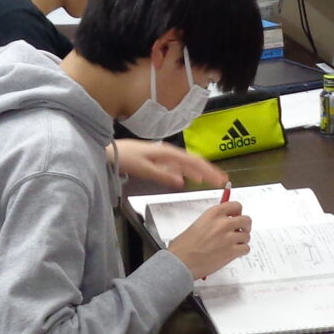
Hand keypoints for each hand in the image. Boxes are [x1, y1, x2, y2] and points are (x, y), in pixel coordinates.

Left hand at [114, 138, 228, 188]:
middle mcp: (169, 152)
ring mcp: (165, 156)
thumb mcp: (144, 168)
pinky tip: (189, 178)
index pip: (194, 162)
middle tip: (222, 179)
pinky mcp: (160, 159)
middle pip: (194, 161)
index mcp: (168, 153)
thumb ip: (163, 175)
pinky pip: (178, 165)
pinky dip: (187, 172)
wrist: (111, 151)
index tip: (220, 178)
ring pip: (187, 163)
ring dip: (200, 171)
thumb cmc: (126, 158)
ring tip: (211, 179)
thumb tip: (182, 182)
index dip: (208, 171)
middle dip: (209, 170)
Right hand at [168, 203, 252, 279]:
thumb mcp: (198, 224)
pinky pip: (246, 248)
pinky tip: (234, 253)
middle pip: (246, 220)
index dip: (238, 212)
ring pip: (247, 236)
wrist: (181, 262)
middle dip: (245, 226)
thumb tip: (224, 221)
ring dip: (242, 240)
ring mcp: (229, 238)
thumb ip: (213, 221)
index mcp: (214, 214)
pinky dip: (242, 251)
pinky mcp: (232, 251)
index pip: (236, 206)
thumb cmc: (184, 246)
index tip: (237, 216)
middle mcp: (223, 223)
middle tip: (240, 231)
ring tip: (233, 245)